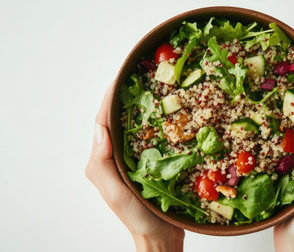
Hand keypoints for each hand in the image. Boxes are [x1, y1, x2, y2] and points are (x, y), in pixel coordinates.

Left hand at [85, 87, 184, 251]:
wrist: (161, 236)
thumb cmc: (136, 217)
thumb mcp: (115, 192)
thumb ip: (102, 164)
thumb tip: (100, 129)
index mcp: (106, 158)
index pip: (104, 121)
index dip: (111, 98)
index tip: (122, 76)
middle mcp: (120, 155)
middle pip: (121, 118)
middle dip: (128, 96)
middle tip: (142, 75)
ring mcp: (138, 157)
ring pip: (138, 125)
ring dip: (145, 106)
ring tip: (157, 87)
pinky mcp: (155, 162)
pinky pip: (156, 136)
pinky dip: (161, 122)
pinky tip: (174, 113)